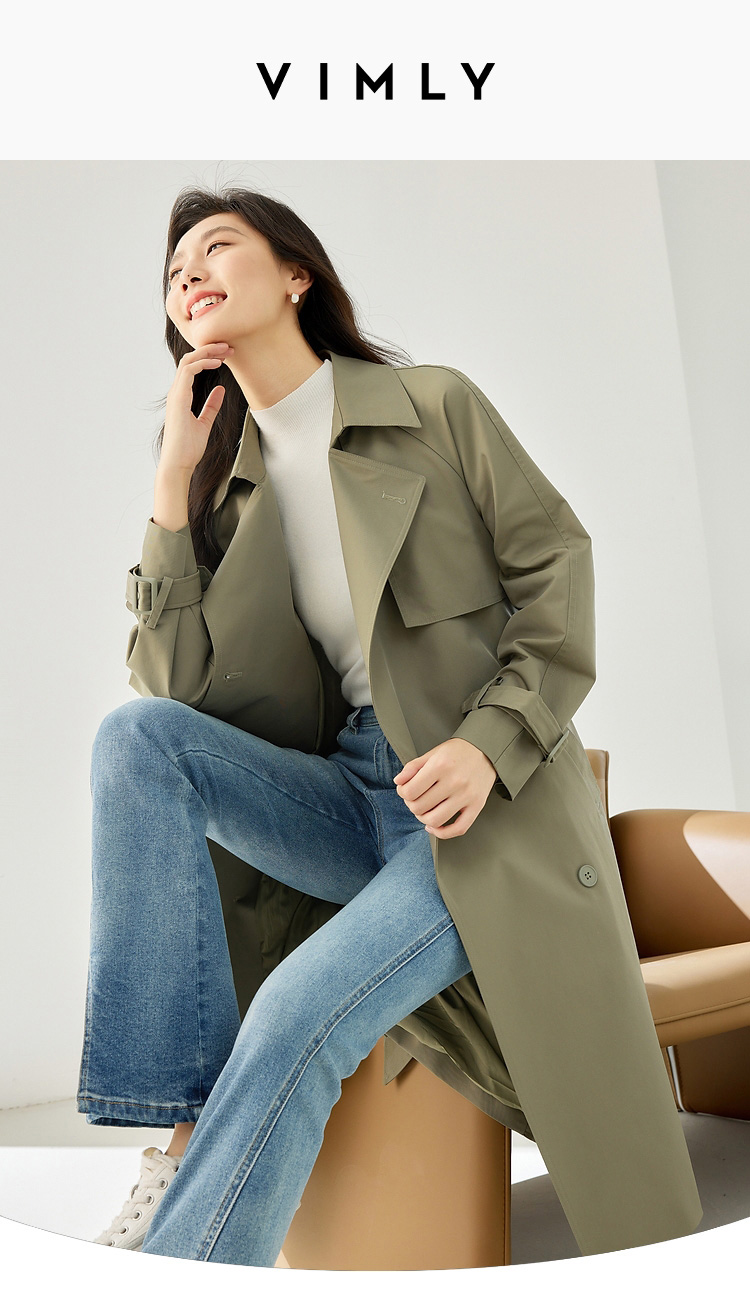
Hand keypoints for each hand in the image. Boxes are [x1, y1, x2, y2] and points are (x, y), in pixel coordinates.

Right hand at [160, 342, 233, 474]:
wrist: (179, 463)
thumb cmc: (188, 448)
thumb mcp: (205, 423)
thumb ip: (211, 406)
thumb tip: (220, 390)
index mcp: (181, 397)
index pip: (192, 367)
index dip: (209, 357)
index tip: (227, 355)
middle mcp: (176, 392)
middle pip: (190, 360)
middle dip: (209, 350)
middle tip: (228, 346)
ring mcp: (175, 395)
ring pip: (188, 361)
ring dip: (207, 352)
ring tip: (225, 349)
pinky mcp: (178, 399)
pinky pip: (188, 372)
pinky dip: (202, 363)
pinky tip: (217, 363)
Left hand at [393, 738, 497, 838]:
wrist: (486, 750)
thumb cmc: (458, 752)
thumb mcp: (433, 753)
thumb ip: (413, 767)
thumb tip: (398, 782)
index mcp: (441, 766)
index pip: (410, 791)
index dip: (402, 793)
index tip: (405, 790)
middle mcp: (454, 782)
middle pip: (420, 807)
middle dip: (411, 805)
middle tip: (414, 799)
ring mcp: (467, 796)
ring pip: (435, 820)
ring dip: (423, 818)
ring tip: (424, 810)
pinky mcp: (477, 806)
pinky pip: (458, 829)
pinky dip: (442, 833)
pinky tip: (433, 826)